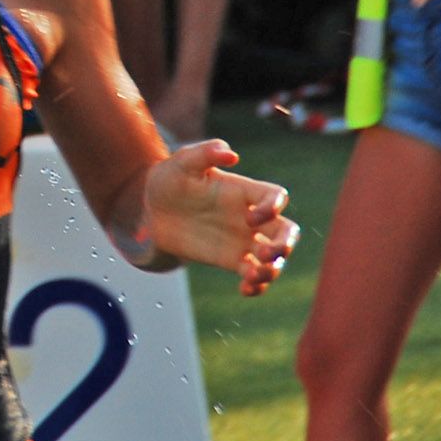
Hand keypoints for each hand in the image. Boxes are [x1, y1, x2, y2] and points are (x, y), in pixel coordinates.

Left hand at [143, 140, 298, 297]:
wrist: (153, 210)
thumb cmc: (170, 179)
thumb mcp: (182, 162)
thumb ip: (205, 153)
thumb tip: (231, 154)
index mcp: (244, 191)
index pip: (276, 197)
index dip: (273, 208)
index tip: (250, 218)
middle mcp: (250, 216)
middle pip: (287, 231)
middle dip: (286, 244)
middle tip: (267, 254)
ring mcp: (243, 240)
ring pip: (276, 259)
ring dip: (273, 270)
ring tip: (253, 274)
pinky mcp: (232, 260)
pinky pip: (256, 276)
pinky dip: (257, 286)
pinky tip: (244, 288)